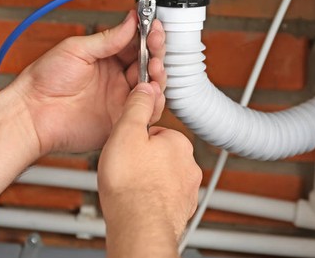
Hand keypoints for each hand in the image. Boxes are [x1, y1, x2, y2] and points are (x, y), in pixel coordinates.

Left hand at [7, 10, 166, 154]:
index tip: (154, 25)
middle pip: (148, 63)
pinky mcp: (120, 119)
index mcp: (107, 58)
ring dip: (158, 74)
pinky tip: (151, 90)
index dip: (148, 35)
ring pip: (151, 86)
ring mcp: (120, 99)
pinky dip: (153, 101)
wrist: (32, 113)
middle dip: (156, 51)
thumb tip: (131, 21)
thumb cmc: (44, 80)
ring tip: (154, 66)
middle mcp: (117, 78)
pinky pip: (145, 111)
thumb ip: (108, 38)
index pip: (136, 44)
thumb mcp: (76, 49)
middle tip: (156, 43)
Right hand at [99, 83, 201, 256]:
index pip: (156, 132)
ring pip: (164, 178)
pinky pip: (165, 199)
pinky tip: (139, 203)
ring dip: (148, 181)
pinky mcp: (182, 210)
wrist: (140, 227)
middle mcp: (189, 165)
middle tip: (125, 169)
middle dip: (144, 161)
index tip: (125, 149)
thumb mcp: (126, 133)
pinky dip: (153, 200)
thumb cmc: (130, 184)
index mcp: (178, 142)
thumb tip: (145, 87)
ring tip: (130, 188)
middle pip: (160, 155)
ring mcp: (188, 189)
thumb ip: (136, 107)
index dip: (135, 140)